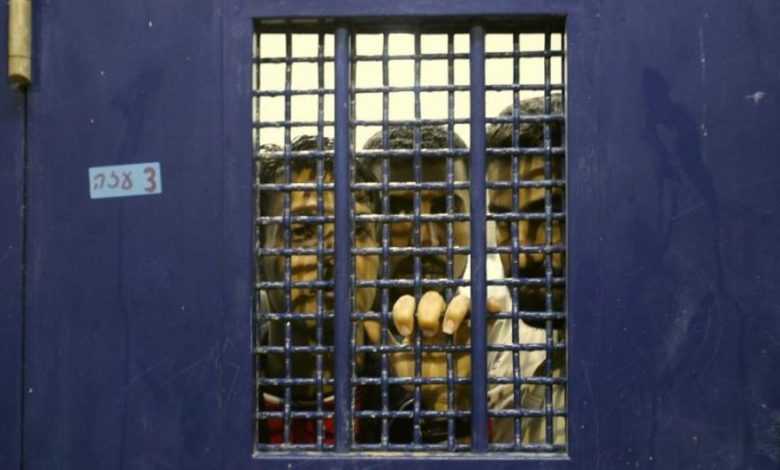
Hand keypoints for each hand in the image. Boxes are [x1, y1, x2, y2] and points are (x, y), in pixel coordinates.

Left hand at [383, 291, 502, 409]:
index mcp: (414, 320)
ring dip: (454, 310)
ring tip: (448, 330)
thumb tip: (367, 320)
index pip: (408, 301)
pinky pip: (486, 313)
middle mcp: (436, 317)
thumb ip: (382, 340)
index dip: (404, 310)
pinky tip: (493, 307)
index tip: (405, 331)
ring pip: (459, 300)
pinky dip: (490, 305)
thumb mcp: (395, 360)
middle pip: (433, 296)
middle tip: (426, 334)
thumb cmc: (416, 375)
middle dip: (427, 311)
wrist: (436, 397)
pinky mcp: (477, 331)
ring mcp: (458, 323)